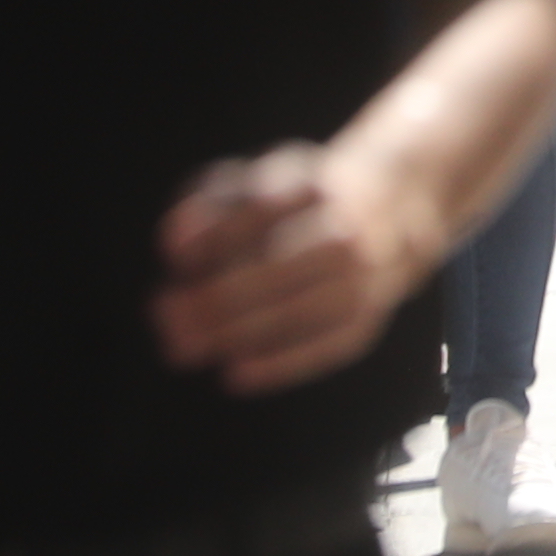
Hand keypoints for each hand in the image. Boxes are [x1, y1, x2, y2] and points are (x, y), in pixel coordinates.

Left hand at [151, 138, 449, 393]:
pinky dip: (281, 364)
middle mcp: (346, 227)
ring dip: (237, 334)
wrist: (390, 209)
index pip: (263, 206)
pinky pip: (327, 346)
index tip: (172, 255)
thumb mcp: (258, 182)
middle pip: (281, 265)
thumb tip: (173, 245)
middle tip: (165, 317)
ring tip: (185, 347)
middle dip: (217, 297)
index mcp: (314, 184)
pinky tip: (234, 372)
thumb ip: (209, 204)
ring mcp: (365, 274)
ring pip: (301, 310)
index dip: (216, 232)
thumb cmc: (297, 203)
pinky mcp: (370, 316)